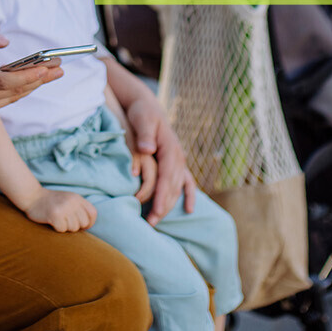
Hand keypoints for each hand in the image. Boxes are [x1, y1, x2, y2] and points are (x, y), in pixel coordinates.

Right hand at [0, 47, 61, 120]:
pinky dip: (18, 90)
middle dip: (39, 79)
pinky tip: (32, 80)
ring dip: (33, 85)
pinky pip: (3, 102)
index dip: (28, 76)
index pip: (4, 82)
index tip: (46, 68)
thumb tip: (6, 41)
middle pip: (14, 91)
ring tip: (53, 72)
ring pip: (11, 98)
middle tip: (60, 67)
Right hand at [24, 188, 95, 232]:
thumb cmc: (52, 202)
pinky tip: (52, 221)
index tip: (83, 226)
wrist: (32, 197)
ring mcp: (64, 207)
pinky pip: (62, 229)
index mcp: (77, 198)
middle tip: (66, 222)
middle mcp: (72, 201)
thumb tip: (88, 225)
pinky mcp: (54, 215)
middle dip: (75, 226)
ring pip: (73, 228)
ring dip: (65, 228)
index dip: (90, 223)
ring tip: (58, 220)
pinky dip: (57, 228)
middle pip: (83, 223)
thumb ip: (79, 208)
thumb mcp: (68, 199)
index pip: (93, 213)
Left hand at [124, 93, 196, 224]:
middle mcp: (178, 157)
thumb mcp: (142, 119)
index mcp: (170, 148)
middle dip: (164, 206)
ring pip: (177, 188)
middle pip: (173, 186)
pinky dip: (189, 195)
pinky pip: (186, 182)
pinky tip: (190, 210)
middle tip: (151, 224)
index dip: (163, 195)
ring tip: (155, 222)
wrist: (149, 107)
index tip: (156, 211)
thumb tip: (148, 149)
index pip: (167, 176)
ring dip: (169, 205)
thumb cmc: (142, 114)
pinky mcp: (177, 163)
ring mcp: (180, 161)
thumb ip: (145, 134)